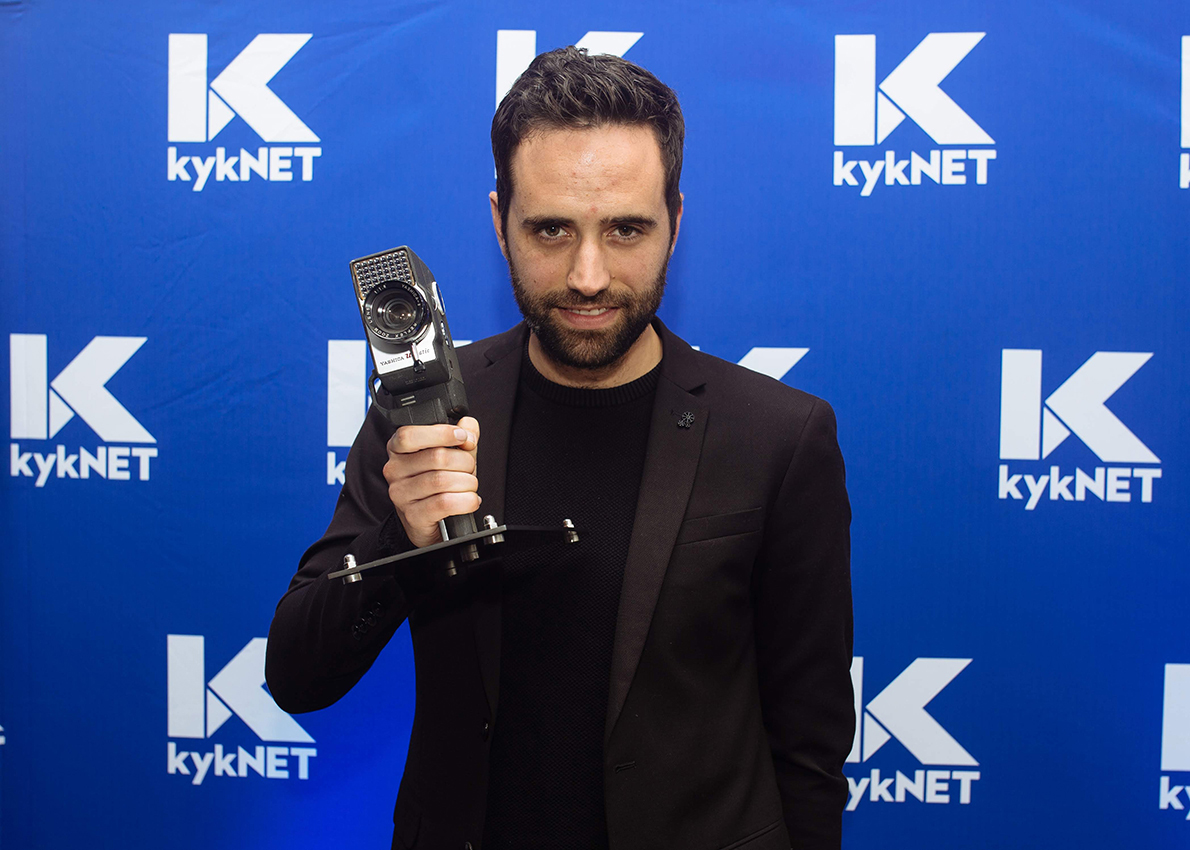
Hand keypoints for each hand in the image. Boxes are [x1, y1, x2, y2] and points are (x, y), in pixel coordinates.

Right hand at [383, 416, 479, 547]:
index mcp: (398, 449)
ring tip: (469, 485)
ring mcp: (401, 494)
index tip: (462, 437)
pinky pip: (445, 503)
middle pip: (436, 457)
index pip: (409, 435)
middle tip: (469, 468)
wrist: (430, 521)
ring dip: (467, 482)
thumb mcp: (451, 455)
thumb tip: (467, 424)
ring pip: (442, 480)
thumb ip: (461, 437)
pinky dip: (466, 500)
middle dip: (464, 461)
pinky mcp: (413, 515)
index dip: (441, 433)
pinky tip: (470, 500)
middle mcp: (394, 470)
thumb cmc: (438, 485)